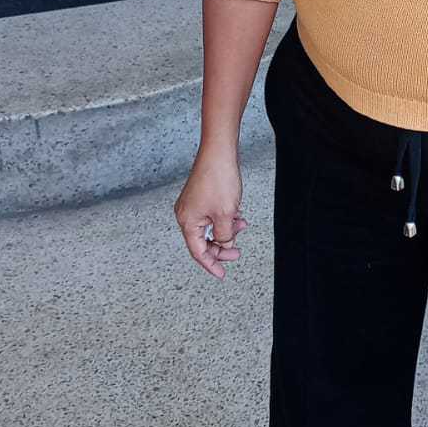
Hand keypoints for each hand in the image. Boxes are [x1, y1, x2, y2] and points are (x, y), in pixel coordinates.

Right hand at [174, 145, 247, 279]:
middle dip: (222, 246)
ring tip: (242, 224)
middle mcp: (186, 214)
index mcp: (187, 221)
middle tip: (238, 251)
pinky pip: (212, 216)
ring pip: (210, 228)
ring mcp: (192, 205)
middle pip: (204, 241)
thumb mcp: (226, 215)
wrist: (219, 151)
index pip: (198, 251)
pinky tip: (238, 215)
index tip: (221, 274)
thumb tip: (224, 244)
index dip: (211, 264)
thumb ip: (224, 235)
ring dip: (227, 230)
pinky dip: (225, 219)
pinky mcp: (200, 196)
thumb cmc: (219, 179)